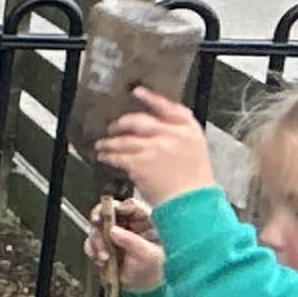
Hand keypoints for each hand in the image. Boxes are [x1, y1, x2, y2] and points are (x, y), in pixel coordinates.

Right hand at [86, 197, 164, 295]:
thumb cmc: (158, 271)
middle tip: (98, 224)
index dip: (120, 206)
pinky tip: (102, 260)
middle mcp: (129, 226)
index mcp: (146, 222)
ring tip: (105, 256)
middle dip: (101, 220)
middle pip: (108, 213)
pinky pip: (92, 244)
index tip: (113, 212)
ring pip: (97, 228)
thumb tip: (114, 231)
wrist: (148, 289)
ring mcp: (115, 237)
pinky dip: (93, 251)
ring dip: (97, 241)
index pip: (130, 206)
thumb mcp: (150, 256)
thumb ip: (132, 242)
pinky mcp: (105, 248)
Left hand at [98, 91, 216, 203]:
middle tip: (114, 128)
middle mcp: (172, 135)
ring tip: (103, 145)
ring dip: (110, 142)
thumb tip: (155, 128)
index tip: (137, 92)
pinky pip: (118, 155)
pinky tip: (104, 156)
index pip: (169, 107)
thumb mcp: (195, 151)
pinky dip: (109, 155)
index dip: (151, 99)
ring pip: (125, 139)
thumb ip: (177, 136)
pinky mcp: (140, 162)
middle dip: (123, 123)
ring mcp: (155, 147)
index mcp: (188, 130)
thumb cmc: (194, 183)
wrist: (192, 203)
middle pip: (140, 120)